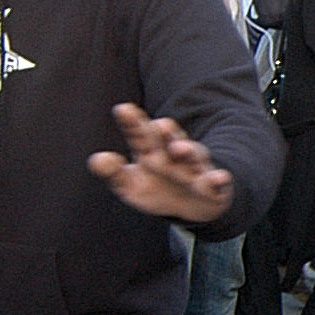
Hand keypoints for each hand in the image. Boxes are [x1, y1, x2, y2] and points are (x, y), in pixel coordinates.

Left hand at [88, 102, 234, 224]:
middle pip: (167, 139)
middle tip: (156, 124)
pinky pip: (216, 181)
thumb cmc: (158, 188)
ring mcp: (195, 168)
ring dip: (188, 151)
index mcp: (151, 149)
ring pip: (193, 156)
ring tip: (180, 148)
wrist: (194, 204)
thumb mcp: (130, 183)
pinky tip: (218, 178)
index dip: (132, 122)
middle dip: (163, 131)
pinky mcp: (213, 185)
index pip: (140, 133)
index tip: (122, 110)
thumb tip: (96, 160)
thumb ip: (114, 172)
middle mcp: (173, 153)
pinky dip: (218, 179)